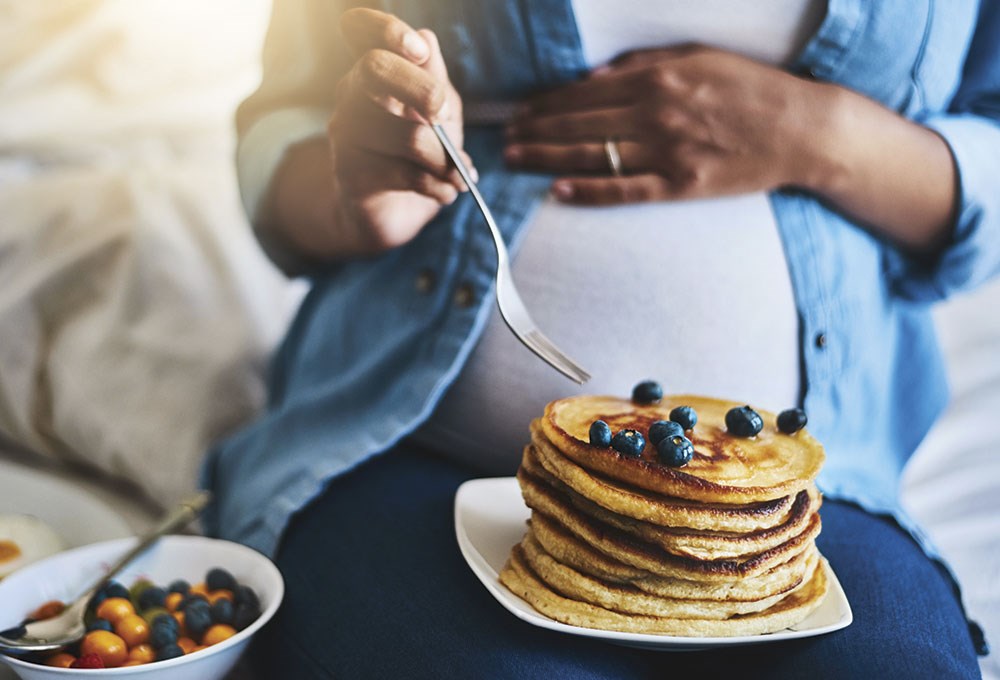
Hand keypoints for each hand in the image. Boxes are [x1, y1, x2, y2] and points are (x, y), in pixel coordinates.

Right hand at [330, 9, 473, 251]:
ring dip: (445, 160)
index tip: (419, 51)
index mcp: (374, 69)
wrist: (394, 212)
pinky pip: (406, 173)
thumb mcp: (438, 112)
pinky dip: (439, 186)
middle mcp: (351, 93)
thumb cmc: (419, 154)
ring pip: (406, 134)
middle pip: (376, 68)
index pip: (361, 29)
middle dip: (424, 90)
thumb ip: (435, 78)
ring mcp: (344, 132)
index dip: (386, 30)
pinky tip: (447, 193)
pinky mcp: (349, 172)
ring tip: (458, 175)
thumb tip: (427, 38)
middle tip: (444, 117)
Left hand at [504, 45, 824, 204]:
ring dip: (547, 156)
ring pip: (592, 153)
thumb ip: (645, 62)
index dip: (547, 103)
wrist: (801, 128)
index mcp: (657, 77)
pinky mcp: (681, 184)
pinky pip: (624, 189)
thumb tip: (596, 74)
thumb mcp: (699, 56)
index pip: (585, 92)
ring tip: (517, 159)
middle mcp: (656, 111)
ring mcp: (667, 150)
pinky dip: (589, 190)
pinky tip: (558, 190)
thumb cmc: (750, 88)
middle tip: (505, 138)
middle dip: (536, 129)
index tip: (521, 111)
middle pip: (579, 122)